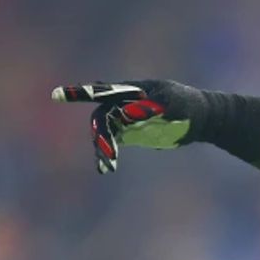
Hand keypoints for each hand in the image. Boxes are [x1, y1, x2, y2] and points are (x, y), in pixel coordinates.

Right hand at [52, 80, 205, 172]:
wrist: (202, 119)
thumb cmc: (190, 105)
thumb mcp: (175, 105)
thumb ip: (151, 108)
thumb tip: (126, 113)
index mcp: (133, 90)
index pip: (104, 91)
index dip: (80, 93)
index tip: (56, 96)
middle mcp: (124, 103)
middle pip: (102, 117)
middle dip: (100, 134)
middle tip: (106, 153)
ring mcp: (126, 118)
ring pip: (105, 132)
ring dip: (102, 148)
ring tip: (107, 165)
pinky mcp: (130, 133)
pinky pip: (113, 143)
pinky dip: (108, 155)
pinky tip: (106, 168)